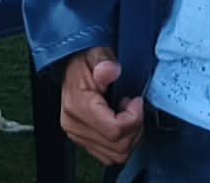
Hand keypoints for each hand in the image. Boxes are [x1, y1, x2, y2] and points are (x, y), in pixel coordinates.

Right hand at [59, 47, 142, 165]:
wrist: (72, 66)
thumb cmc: (87, 61)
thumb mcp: (97, 54)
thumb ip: (104, 62)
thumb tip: (111, 71)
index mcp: (77, 106)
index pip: (114, 130)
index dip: (134, 118)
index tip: (136, 101)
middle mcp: (74, 126)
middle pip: (118, 146)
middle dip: (135, 128)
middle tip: (133, 107)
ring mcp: (78, 136)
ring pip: (117, 155)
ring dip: (130, 137)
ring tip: (128, 115)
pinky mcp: (84, 141)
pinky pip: (110, 155)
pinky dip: (122, 143)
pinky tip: (122, 124)